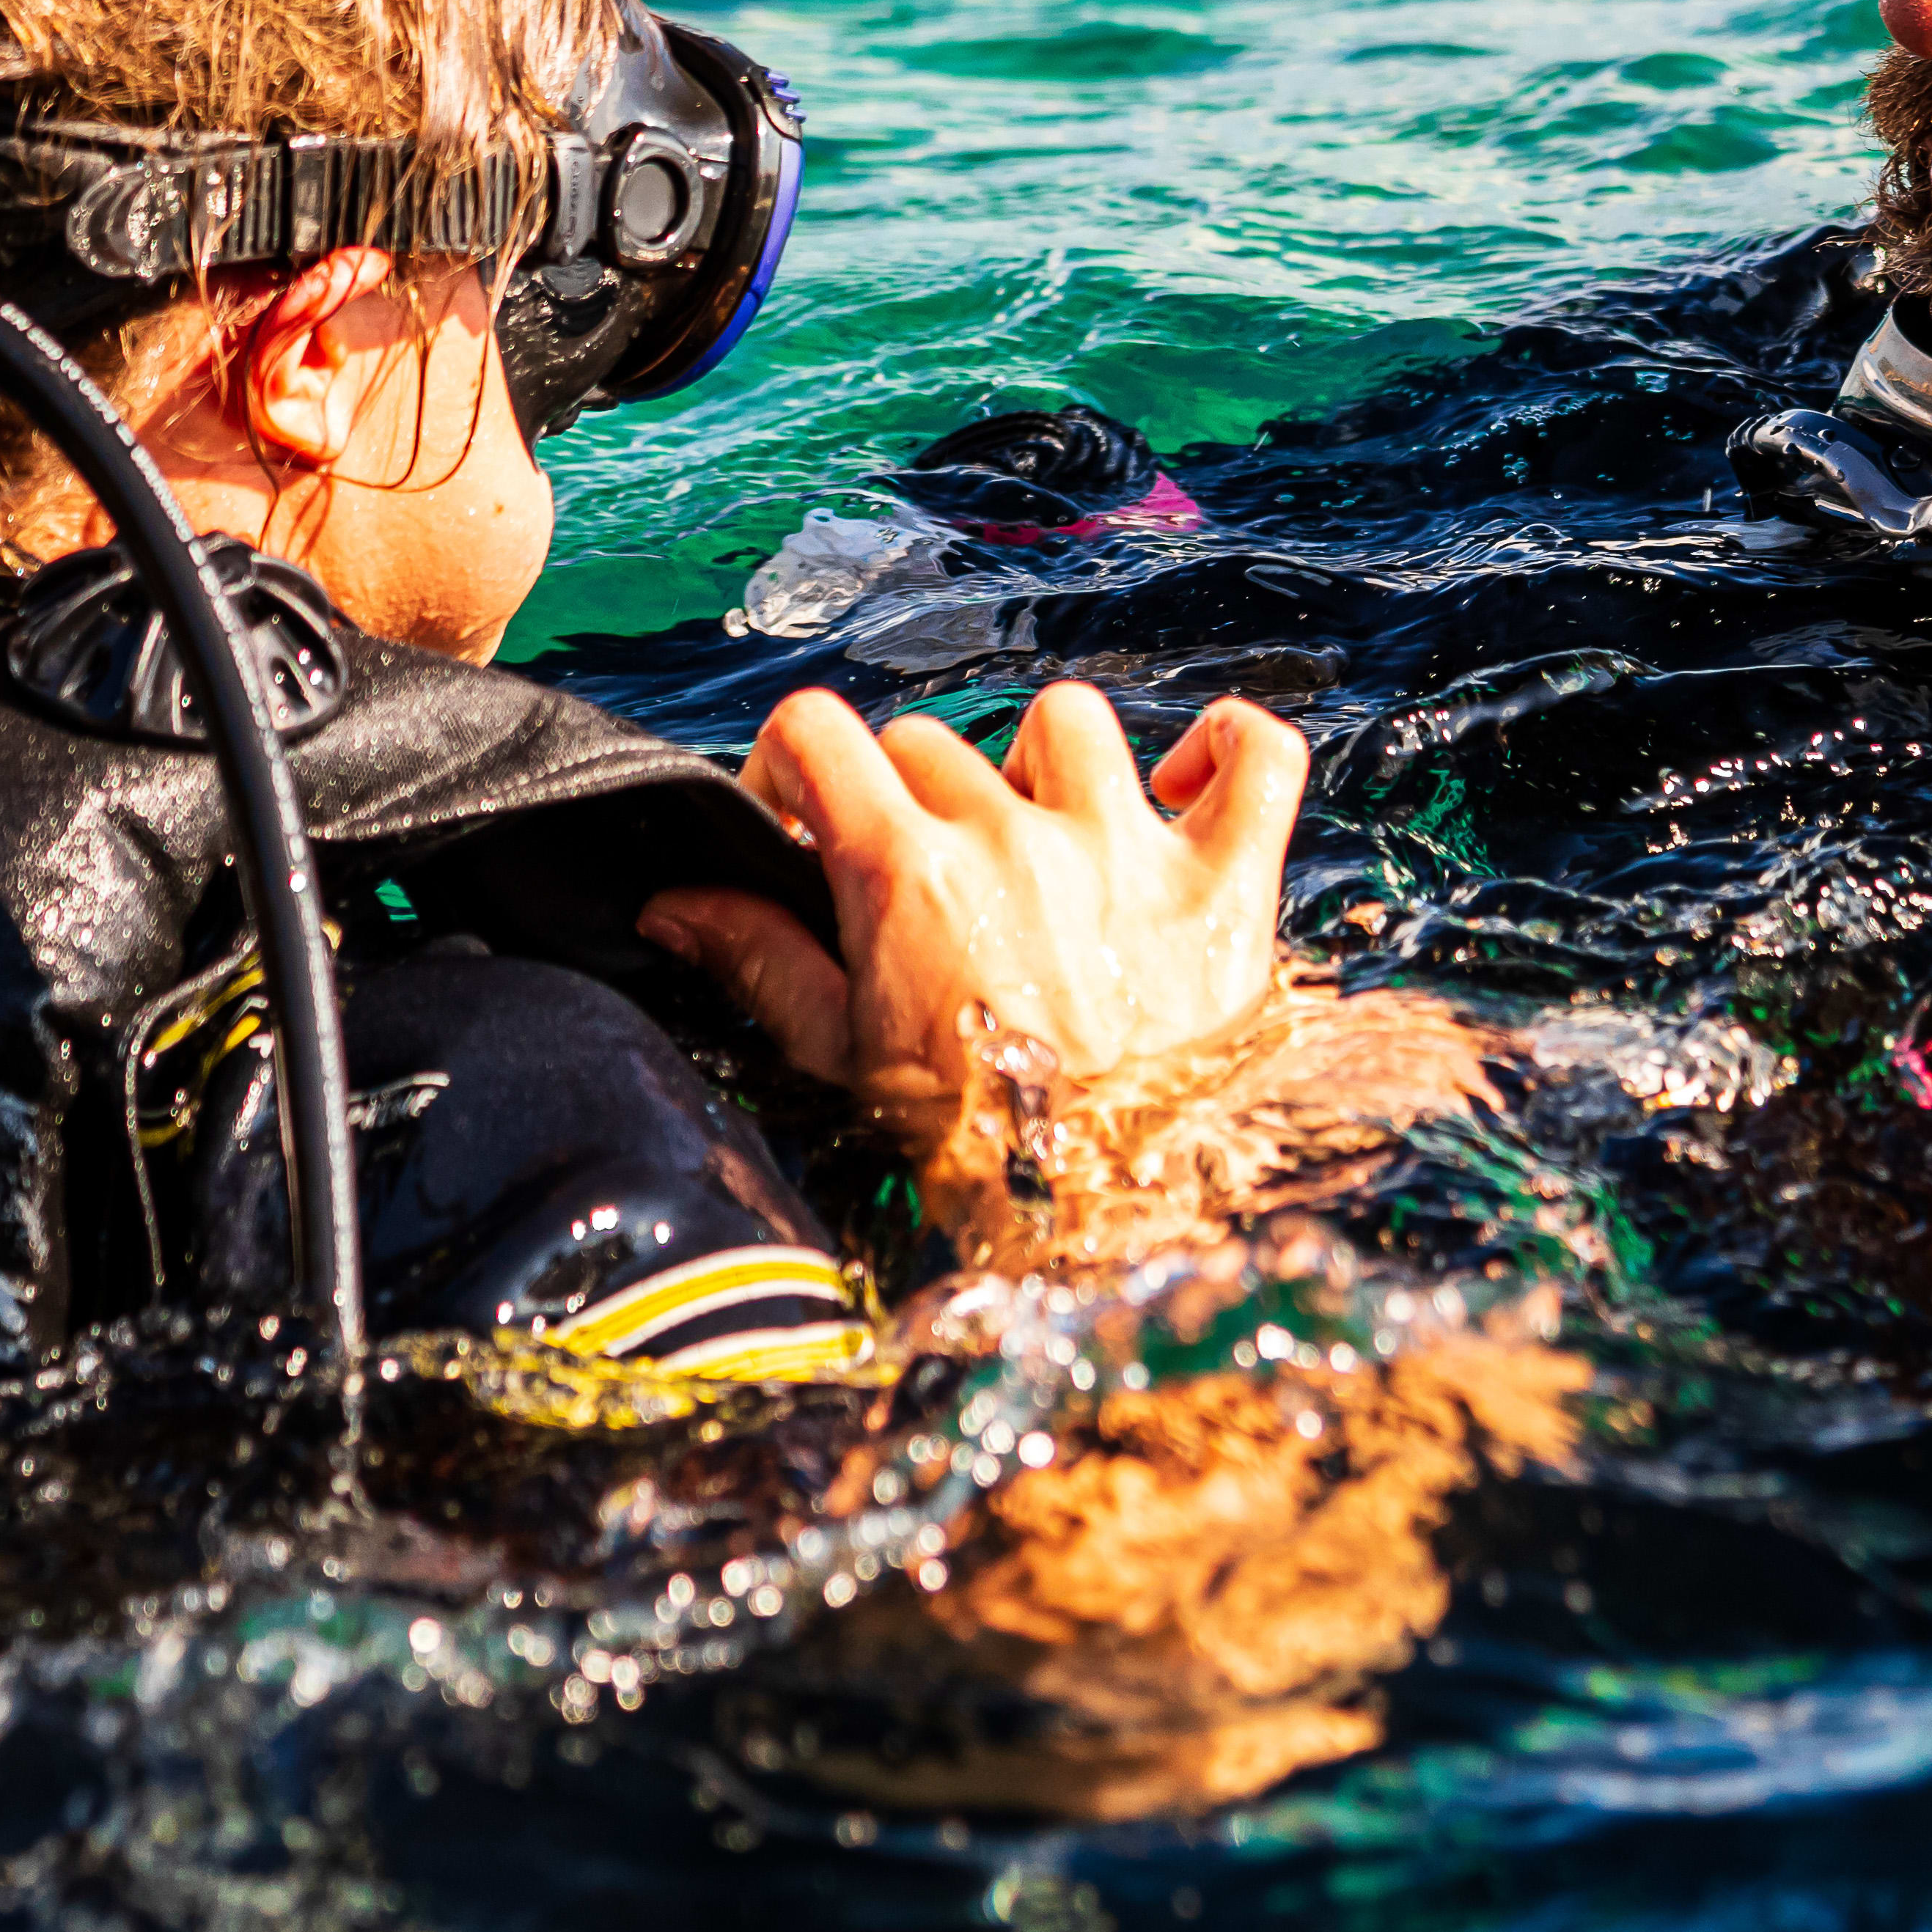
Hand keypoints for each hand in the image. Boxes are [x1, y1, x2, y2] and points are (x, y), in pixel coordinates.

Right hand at [642, 680, 1300, 1155]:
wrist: (1109, 1211)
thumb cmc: (970, 1142)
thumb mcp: (839, 1057)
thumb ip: (756, 959)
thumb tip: (673, 901)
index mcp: (910, 873)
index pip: (821, 730)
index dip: (797, 765)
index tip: (804, 822)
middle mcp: (1016, 835)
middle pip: (932, 742)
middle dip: (908, 800)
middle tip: (922, 884)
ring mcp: (1129, 847)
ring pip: (1067, 720)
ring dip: (1041, 765)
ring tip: (1039, 838)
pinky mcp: (1225, 881)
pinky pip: (1257, 755)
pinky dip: (1229, 747)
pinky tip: (1189, 781)